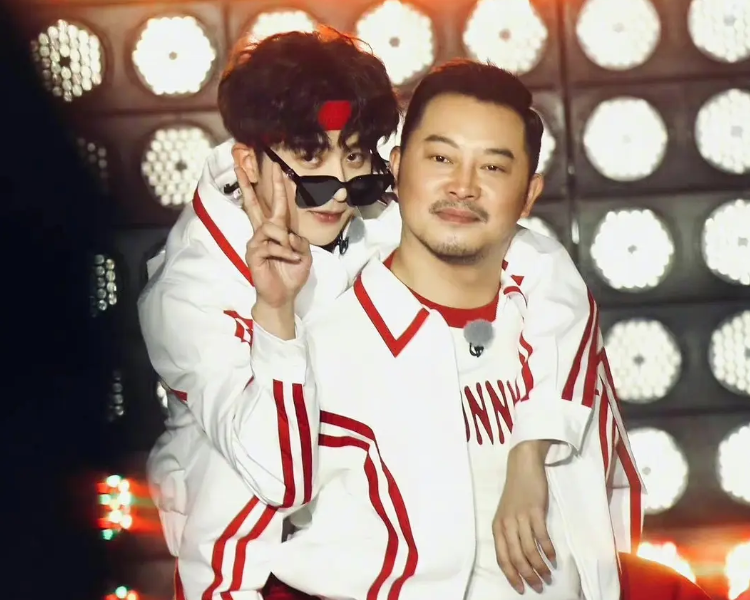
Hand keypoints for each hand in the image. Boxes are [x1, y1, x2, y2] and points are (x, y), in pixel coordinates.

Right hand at [238, 162, 311, 310]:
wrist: (283, 295)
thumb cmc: (291, 274)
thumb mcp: (304, 255)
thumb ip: (299, 241)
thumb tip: (288, 234)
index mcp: (277, 230)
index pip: (275, 204)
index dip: (276, 186)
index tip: (277, 168)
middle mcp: (263, 233)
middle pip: (253, 204)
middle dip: (248, 185)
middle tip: (240, 167)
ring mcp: (256, 242)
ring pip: (268, 227)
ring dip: (284, 239)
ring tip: (291, 253)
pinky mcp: (253, 253)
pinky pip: (269, 245)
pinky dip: (282, 252)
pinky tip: (288, 259)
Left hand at [492, 442, 555, 594]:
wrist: (522, 466)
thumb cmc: (515, 492)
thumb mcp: (506, 514)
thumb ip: (510, 535)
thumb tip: (519, 560)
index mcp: (497, 527)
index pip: (501, 558)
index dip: (511, 575)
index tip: (520, 589)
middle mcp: (506, 524)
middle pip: (516, 558)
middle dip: (527, 576)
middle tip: (539, 586)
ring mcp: (520, 518)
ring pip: (529, 550)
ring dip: (540, 566)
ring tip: (548, 576)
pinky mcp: (535, 511)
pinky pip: (542, 537)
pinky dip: (548, 551)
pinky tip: (554, 559)